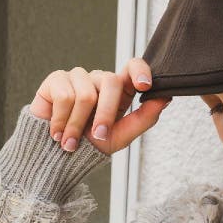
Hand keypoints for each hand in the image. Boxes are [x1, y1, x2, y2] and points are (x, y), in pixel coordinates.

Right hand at [29, 58, 171, 155]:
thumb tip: (165, 99)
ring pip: (86, 94)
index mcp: (119, 91)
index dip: (140, 71)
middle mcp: (99, 80)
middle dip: (106, 115)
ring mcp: (78, 77)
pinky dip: (62, 120)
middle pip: (110, 82)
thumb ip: (144, 118)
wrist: (59, 154)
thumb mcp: (123, 136)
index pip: (132, 67)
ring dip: (78, 125)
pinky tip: (57, 132)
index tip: (144, 85)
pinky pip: (65, 95)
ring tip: (70, 141)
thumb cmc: (92, 144)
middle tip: (98, 136)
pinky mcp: (57, 79)